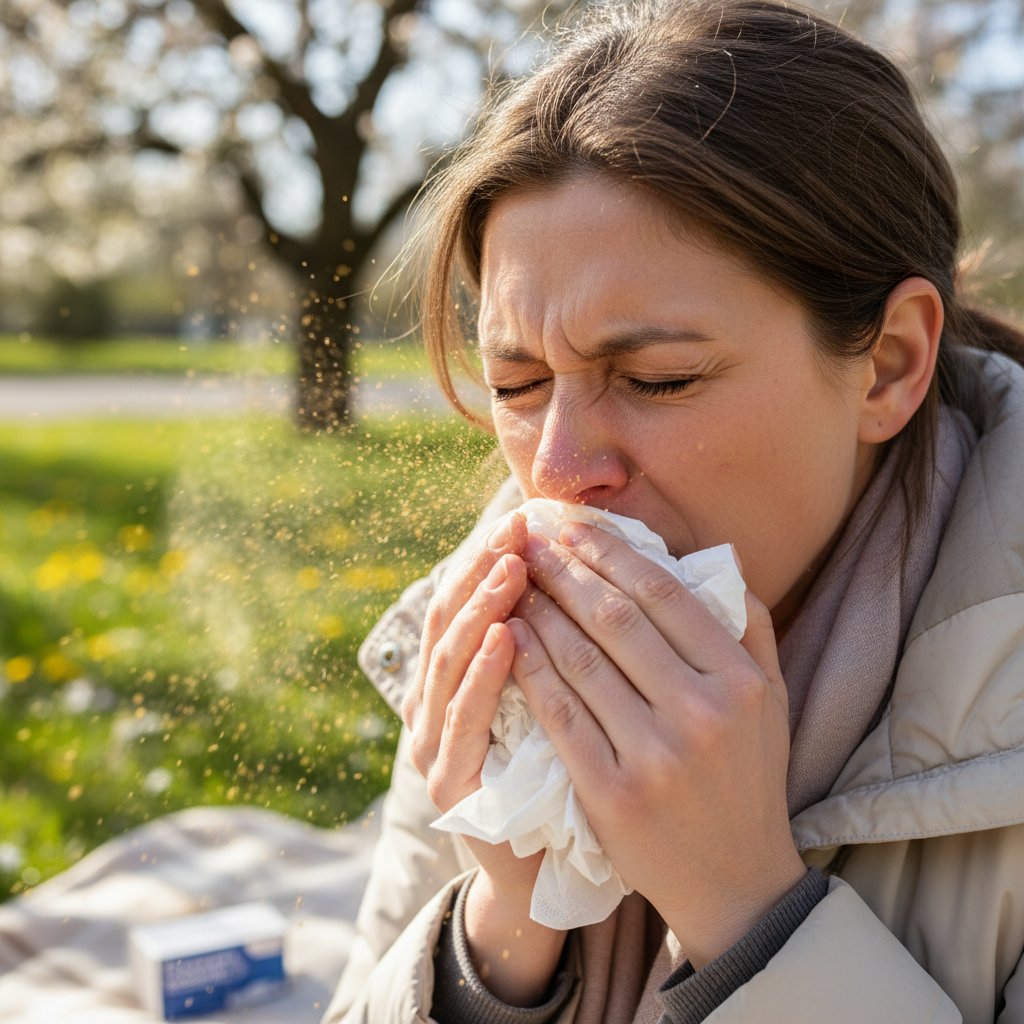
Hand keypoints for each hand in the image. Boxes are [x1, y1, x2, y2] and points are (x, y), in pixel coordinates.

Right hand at [400, 511, 565, 1004]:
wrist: (544, 870)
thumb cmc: (564, 772)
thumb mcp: (560, 697)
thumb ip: (558, 642)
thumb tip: (596, 568)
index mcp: (461, 676)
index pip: (468, 597)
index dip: (493, 554)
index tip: (531, 514)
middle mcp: (435, 702)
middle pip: (449, 617)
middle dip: (484, 566)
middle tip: (518, 524)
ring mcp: (434, 743)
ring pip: (449, 660)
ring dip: (481, 608)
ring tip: (514, 564)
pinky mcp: (448, 785)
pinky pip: (464, 720)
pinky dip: (482, 676)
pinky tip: (506, 638)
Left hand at [510, 523, 804, 967]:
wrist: (734, 882)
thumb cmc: (748, 779)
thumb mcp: (770, 701)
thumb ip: (748, 629)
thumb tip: (717, 559)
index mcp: (738, 682)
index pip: (664, 594)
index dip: (611, 551)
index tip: (574, 525)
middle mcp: (700, 713)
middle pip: (615, 618)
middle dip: (565, 569)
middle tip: (531, 538)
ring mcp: (654, 756)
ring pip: (580, 660)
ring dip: (539, 610)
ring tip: (513, 579)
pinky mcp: (611, 793)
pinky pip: (559, 715)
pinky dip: (530, 669)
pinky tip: (509, 638)